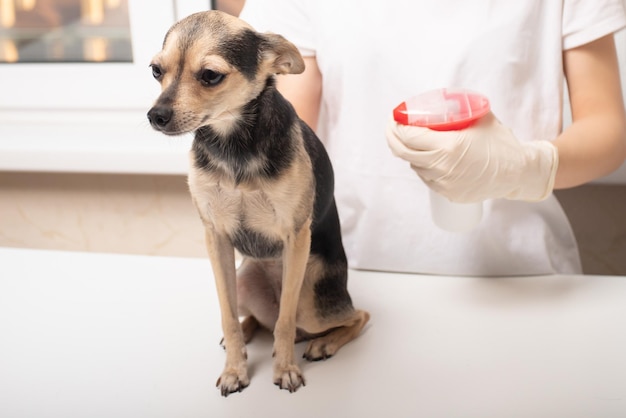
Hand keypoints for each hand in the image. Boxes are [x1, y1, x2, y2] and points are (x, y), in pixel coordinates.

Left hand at [385, 113, 558, 202]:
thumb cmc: (500, 143)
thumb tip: (439, 101)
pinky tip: (426, 157)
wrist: (519, 172)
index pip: (409, 137)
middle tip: (392, 128)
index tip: (395, 118)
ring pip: (414, 165)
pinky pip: (426, 178)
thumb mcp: (479, 119)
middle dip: (393, 138)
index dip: (397, 126)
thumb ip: (457, 111)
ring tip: (410, 141)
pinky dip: (423, 166)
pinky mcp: (448, 193)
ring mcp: (444, 183)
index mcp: (448, 146)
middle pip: (403, 152)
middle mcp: (442, 167)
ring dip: (409, 152)